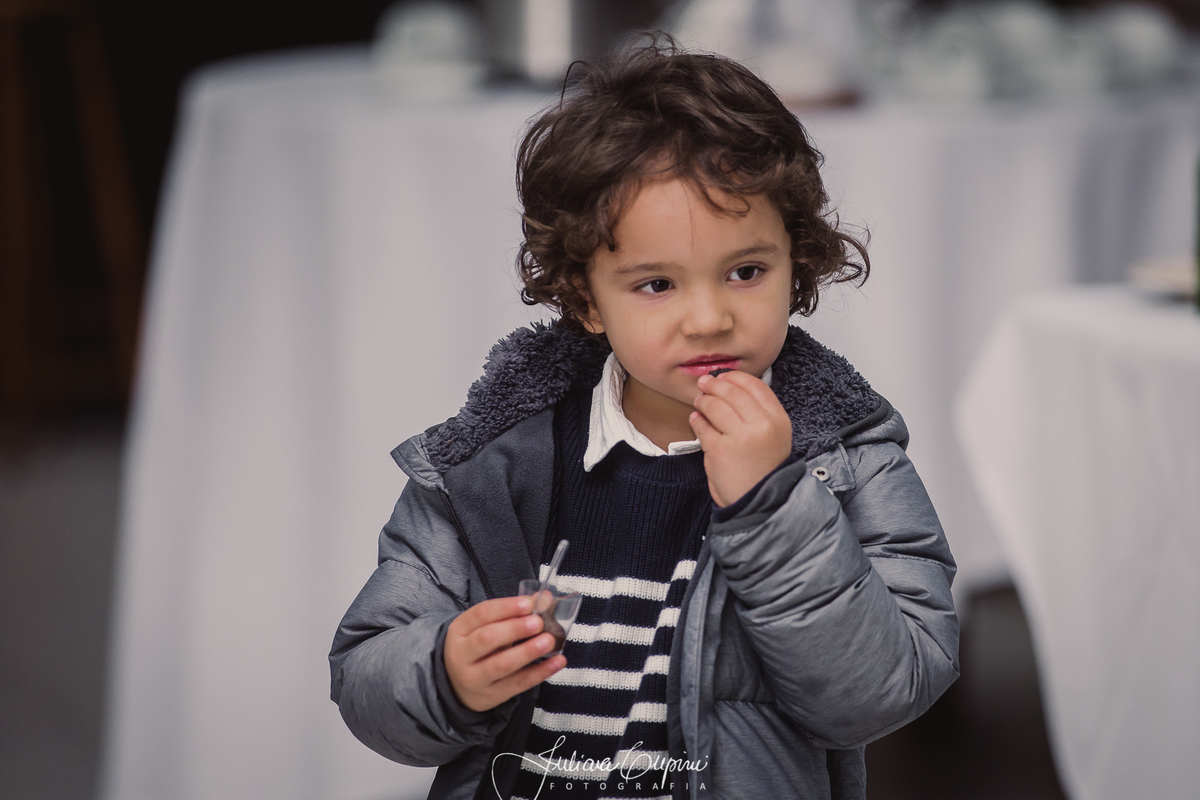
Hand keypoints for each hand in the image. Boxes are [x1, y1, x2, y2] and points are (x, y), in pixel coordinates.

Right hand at [444, 595, 565, 712]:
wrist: (458, 686)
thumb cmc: (478, 648)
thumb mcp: (486, 627)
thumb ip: (514, 612)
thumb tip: (546, 598)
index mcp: (459, 630)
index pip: (480, 614)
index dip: (505, 607)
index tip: (528, 603)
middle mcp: (462, 655)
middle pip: (487, 639)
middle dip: (515, 629)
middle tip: (538, 622)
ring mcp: (474, 678)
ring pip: (501, 664)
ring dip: (527, 652)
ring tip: (549, 641)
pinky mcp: (491, 696)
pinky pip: (518, 684)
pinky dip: (540, 672)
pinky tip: (557, 661)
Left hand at [689, 369, 792, 507]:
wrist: (759, 502)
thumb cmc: (764, 468)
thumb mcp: (775, 436)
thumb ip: (758, 413)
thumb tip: (730, 386)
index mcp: (778, 420)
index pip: (755, 385)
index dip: (735, 377)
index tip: (724, 376)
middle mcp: (762, 425)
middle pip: (732, 391)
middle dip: (715, 385)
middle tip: (704, 384)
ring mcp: (740, 437)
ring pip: (714, 406)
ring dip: (703, 401)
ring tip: (700, 403)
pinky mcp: (719, 449)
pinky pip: (702, 426)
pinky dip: (696, 420)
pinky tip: (696, 420)